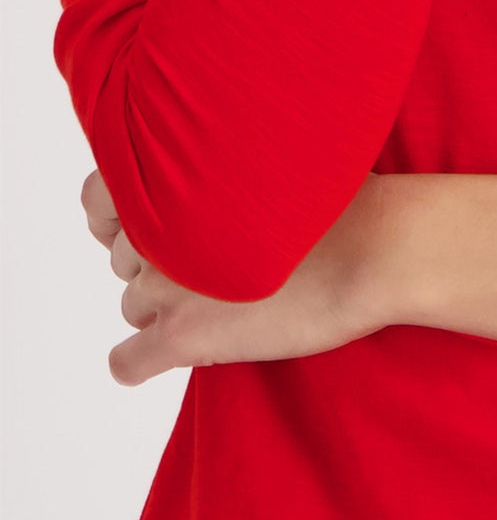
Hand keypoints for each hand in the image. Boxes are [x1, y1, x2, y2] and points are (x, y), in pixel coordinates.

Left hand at [80, 167, 393, 385]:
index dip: (122, 217)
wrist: (375, 247)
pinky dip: (136, 362)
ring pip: (133, 305)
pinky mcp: (185, 337)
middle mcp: (156, 230)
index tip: (154, 227)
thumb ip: (222, 167)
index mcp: (173, 179)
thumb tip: (207, 174)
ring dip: (163, 308)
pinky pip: (127, 362)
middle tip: (212, 268)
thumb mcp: (271, 157)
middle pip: (125, 259)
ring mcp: (167, 286)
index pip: (97, 199)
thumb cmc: (341, 199)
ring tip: (217, 307)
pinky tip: (157, 358)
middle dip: (159, 264)